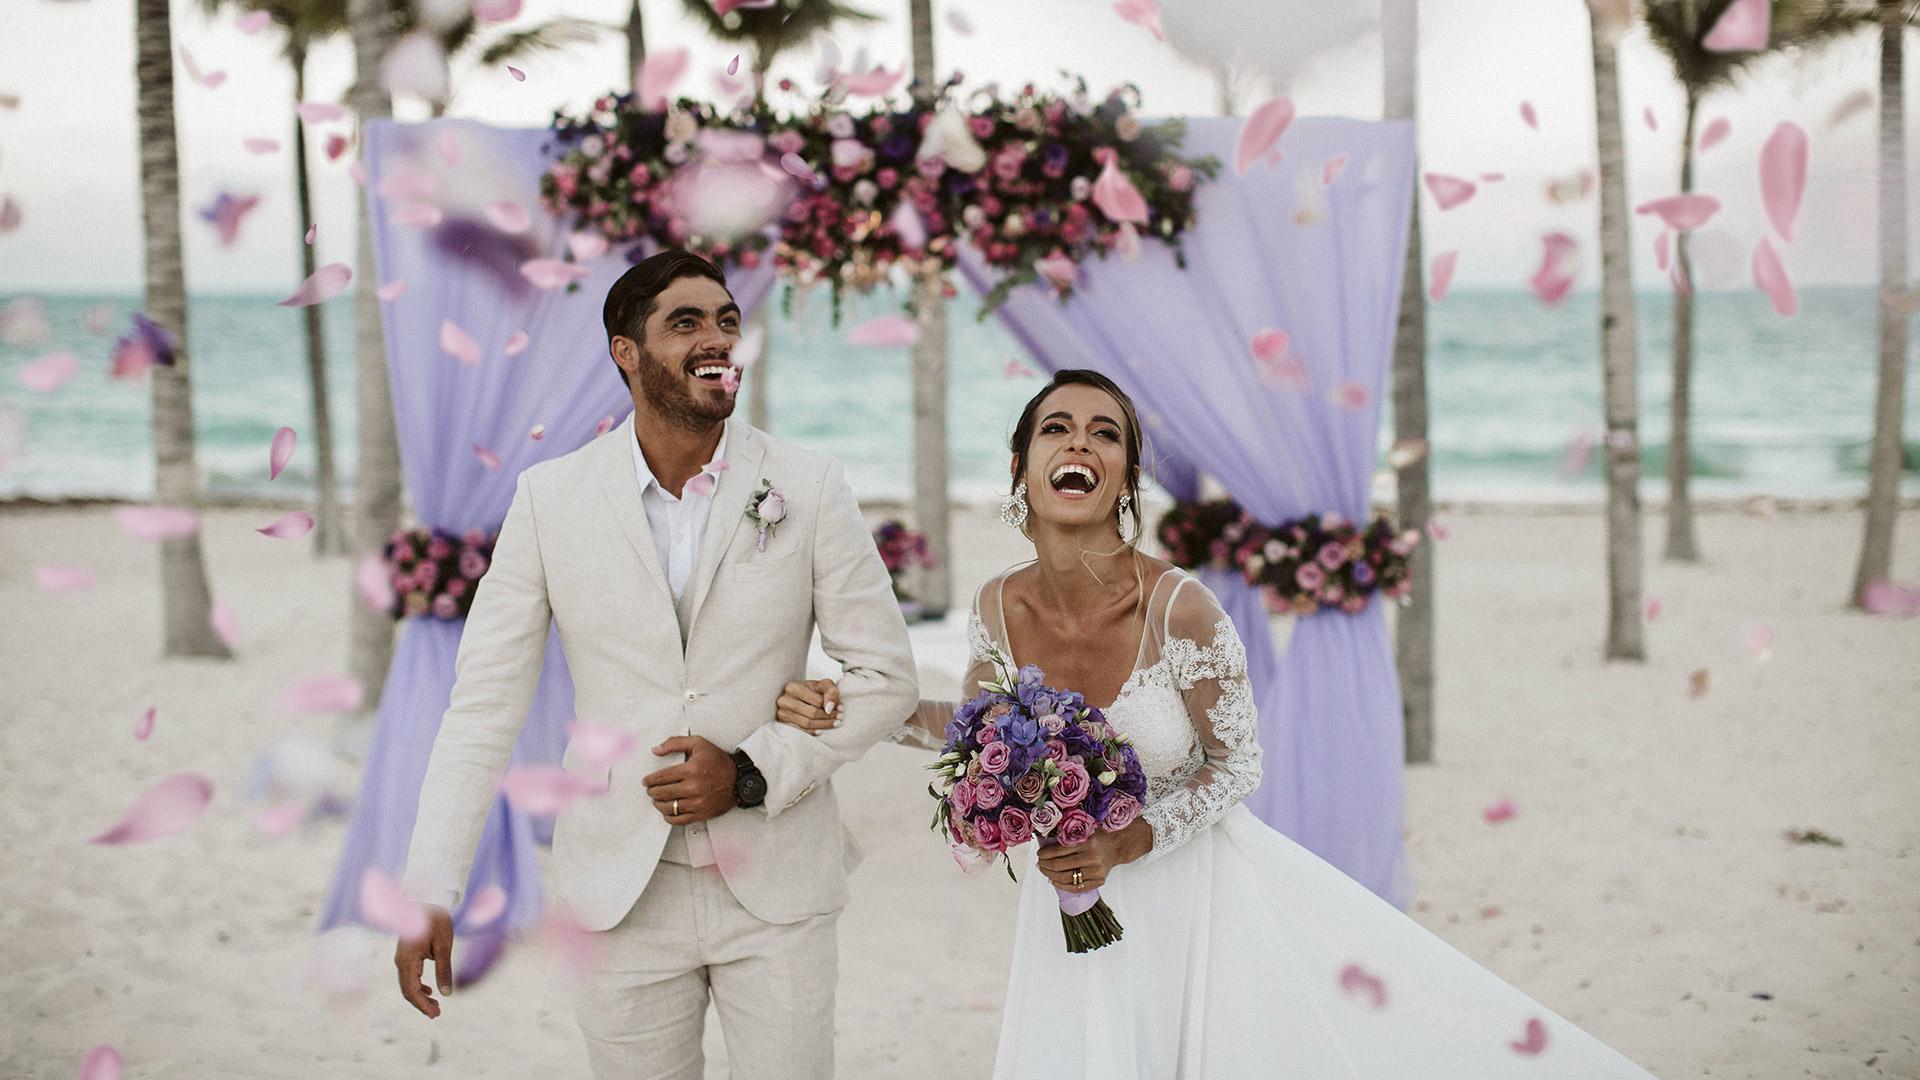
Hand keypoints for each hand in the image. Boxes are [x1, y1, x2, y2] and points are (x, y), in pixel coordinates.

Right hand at [394, 905, 454, 1018]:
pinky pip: (410, 975)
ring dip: (420, 996)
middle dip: (421, 1004)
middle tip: (437, 1014)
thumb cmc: (437, 920)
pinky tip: (430, 990)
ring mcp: (402, 958)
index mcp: (407, 959)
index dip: (422, 1004)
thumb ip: (444, 969)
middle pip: (407, 990)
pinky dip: (419, 986)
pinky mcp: (407, 955)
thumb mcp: (444, 945)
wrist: (428, 900)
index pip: (411, 989)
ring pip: (408, 984)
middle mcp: (400, 961)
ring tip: (436, 1006)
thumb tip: (446, 994)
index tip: (434, 1015)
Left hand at [642, 735, 736, 824]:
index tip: (647, 781)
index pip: (661, 777)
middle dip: (652, 791)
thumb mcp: (699, 744)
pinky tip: (668, 810)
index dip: (650, 780)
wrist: (739, 780)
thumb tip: (656, 750)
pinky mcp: (701, 814)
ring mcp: (697, 803)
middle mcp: (693, 788)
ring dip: (658, 804)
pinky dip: (669, 816)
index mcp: (691, 770)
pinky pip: (678, 820)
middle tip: (651, 789)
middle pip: (662, 793)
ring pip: (668, 808)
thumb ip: (675, 743)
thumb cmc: (720, 762)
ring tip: (658, 799)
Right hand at [776, 679, 840, 734]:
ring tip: (835, 724)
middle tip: (840, 718)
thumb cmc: (812, 690)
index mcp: (793, 687)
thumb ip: (830, 691)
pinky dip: (812, 732)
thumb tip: (829, 708)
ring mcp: (781, 713)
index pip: (816, 701)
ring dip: (823, 725)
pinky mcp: (782, 724)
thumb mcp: (823, 685)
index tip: (842, 709)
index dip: (832, 706)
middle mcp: (784, 700)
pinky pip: (799, 731)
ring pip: (806, 723)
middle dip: (829, 717)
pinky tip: (821, 731)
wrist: (797, 696)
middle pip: (812, 713)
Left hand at [1034, 819, 1152, 893]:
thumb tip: (1042, 843)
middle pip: (1060, 865)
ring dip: (1050, 875)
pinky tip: (1053, 880)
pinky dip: (1061, 885)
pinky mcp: (1098, 881)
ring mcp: (1096, 871)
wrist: (1117, 846)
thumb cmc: (1097, 836)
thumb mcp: (1083, 829)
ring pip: (1066, 878)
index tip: (1039, 854)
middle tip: (1039, 863)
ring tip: (1044, 871)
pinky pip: (1076, 887)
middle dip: (1045, 865)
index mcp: (1087, 841)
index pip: (1059, 850)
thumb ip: (1067, 835)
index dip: (1045, 853)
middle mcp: (1092, 857)